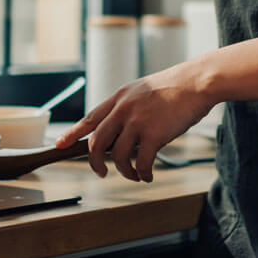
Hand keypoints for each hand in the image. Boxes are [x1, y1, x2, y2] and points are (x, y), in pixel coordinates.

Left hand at [55, 65, 215, 182]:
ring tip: (134, 175)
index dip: (73, 133)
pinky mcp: (154, 134)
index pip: (89, 118)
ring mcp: (137, 121)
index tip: (60, 144)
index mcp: (120, 97)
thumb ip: (129, 106)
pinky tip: (148, 175)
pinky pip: (141, 162)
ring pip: (119, 156)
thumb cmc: (177, 87)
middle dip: (95, 162)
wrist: (198, 82)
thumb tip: (122, 131)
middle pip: (97, 142)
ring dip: (124, 171)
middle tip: (101, 172)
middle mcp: (124, 109)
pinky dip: (143, 173)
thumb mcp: (144, 89)